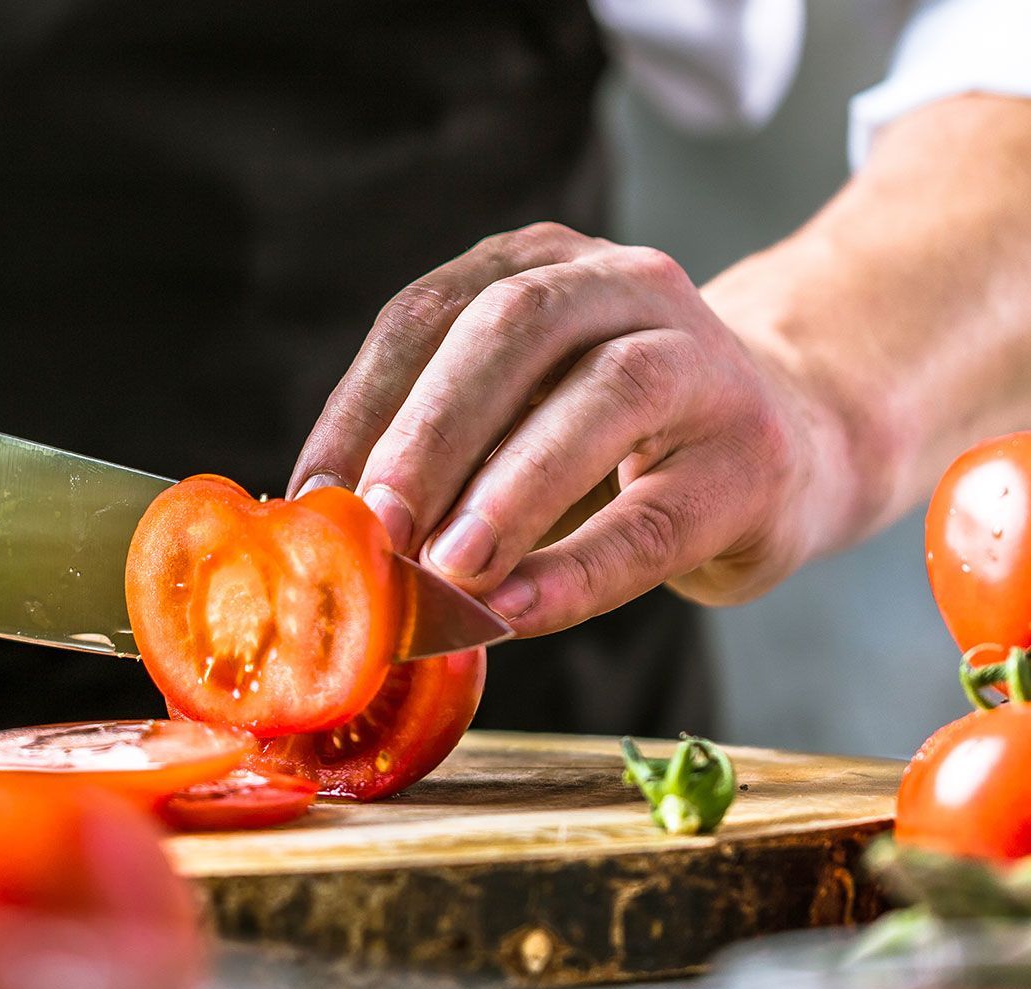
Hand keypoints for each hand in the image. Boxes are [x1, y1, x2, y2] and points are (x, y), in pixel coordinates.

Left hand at [290, 222, 844, 636]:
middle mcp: (623, 285)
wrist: (793, 444)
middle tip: (375, 525)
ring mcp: (703, 360)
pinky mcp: (752, 458)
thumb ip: (432, 455)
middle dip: (430, 432)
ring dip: (509, 490)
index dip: (360, 405)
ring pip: (602, 400)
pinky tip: (515, 610)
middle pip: (513, 331)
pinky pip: (655, 517)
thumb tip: (318, 528)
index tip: (309, 494)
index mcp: (538, 266)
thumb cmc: (610, 443)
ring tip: (445, 569)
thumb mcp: (513, 417)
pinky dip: (577, 570)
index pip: (426, 315)